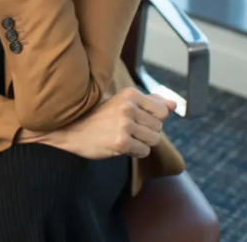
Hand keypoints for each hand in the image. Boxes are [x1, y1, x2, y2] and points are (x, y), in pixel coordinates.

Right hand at [39, 87, 176, 160]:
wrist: (71, 130)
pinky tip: (120, 145)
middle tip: (127, 130)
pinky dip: (135, 152)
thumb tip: (175, 105)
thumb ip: (151, 102)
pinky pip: (143, 151)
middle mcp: (128, 107)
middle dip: (146, 133)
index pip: (162, 111)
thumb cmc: (100, 116)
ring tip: (124, 137)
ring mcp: (125, 125)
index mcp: (130, 94)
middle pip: (158, 127)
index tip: (136, 120)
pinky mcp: (121, 142)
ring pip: (153, 140)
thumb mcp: (123, 102)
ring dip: (142, 143)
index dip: (152, 119)